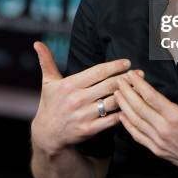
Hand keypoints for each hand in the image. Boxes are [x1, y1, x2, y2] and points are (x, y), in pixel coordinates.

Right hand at [31, 41, 142, 155]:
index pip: (97, 72)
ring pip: (112, 102)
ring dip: (128, 94)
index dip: (114, 66)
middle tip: (140, 73)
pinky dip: (122, 113)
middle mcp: (77, 99)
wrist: (47, 134)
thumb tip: (37, 43)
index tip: (127, 62)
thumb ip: (46, 61)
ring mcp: (83, 115)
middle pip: (108, 85)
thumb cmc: (50, 103)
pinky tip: (132, 107)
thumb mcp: (48, 82)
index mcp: (70, 85)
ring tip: (140, 88)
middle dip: (126, 78)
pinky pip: (110, 120)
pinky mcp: (89, 130)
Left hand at [114, 71, 177, 177]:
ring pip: (136, 121)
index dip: (139, 85)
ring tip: (116, 94)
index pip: (151, 97)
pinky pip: (138, 136)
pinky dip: (128, 125)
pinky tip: (123, 117)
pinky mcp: (157, 150)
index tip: (131, 75)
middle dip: (127, 93)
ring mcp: (158, 141)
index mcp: (175, 117)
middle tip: (118, 81)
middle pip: (139, 108)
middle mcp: (163, 129)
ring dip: (124, 107)